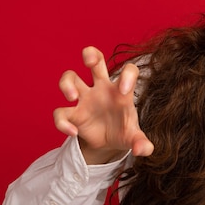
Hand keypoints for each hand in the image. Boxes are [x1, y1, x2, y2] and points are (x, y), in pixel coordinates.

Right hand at [53, 46, 153, 163]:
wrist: (108, 144)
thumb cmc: (123, 131)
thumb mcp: (134, 137)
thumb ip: (141, 142)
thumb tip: (144, 149)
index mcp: (121, 91)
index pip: (128, 70)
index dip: (127, 75)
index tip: (125, 91)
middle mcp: (101, 89)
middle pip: (95, 60)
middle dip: (90, 54)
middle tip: (89, 60)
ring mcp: (85, 99)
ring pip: (70, 78)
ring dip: (67, 83)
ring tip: (72, 97)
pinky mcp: (72, 114)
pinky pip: (61, 113)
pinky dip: (63, 122)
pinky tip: (73, 132)